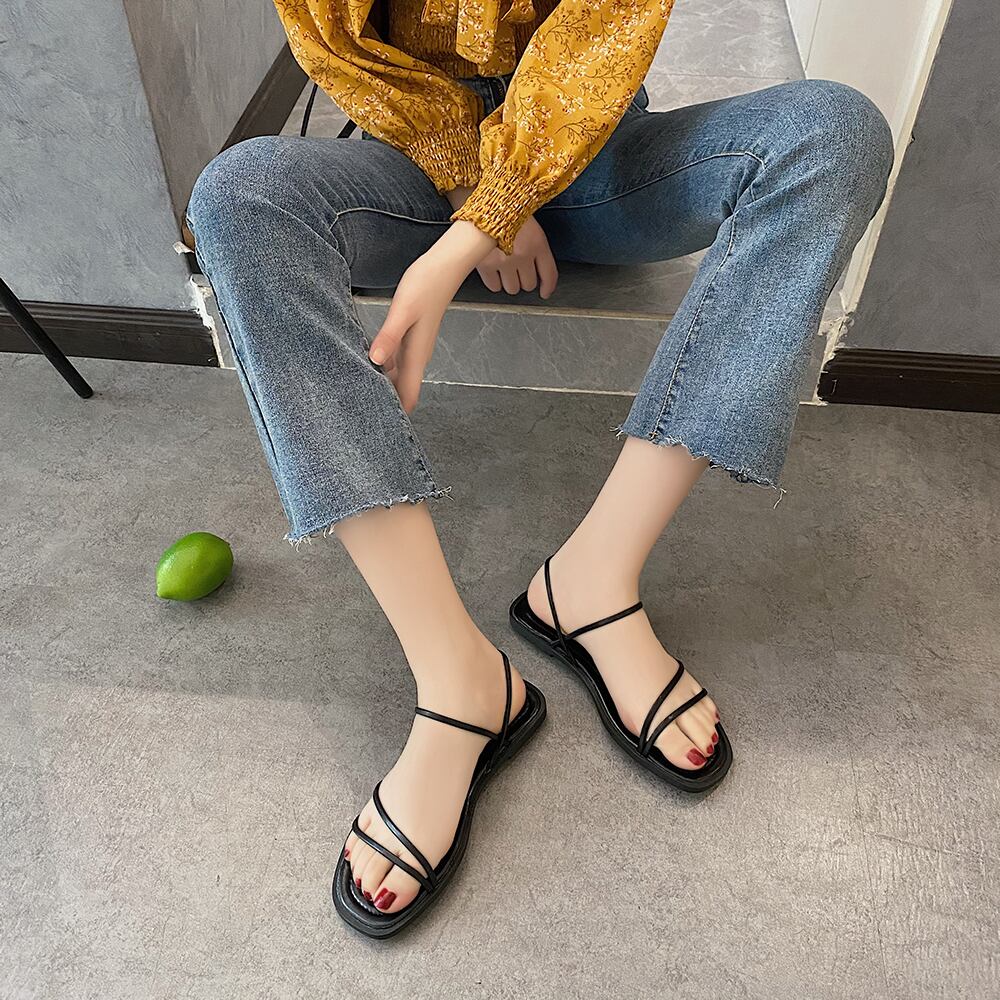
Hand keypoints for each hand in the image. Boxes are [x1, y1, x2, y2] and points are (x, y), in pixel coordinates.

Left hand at [368, 220, 495, 412]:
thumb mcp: (403, 310)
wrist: (445, 265)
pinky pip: (395, 359)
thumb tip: (374, 362)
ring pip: (397, 375)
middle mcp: (416, 355)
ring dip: (383, 385)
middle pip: (401, 389)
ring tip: (359, 394)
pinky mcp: (410, 334)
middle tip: (362, 415)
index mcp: (416, 354)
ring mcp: (414, 345)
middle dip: (386, 403)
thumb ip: (388, 337)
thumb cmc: (426, 284)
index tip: (381, 430)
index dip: (397, 413)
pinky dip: (383, 367)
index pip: (408, 395)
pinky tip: (368, 364)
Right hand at [475, 215, 557, 297]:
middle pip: (529, 284)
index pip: (549, 273)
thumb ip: (534, 247)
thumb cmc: (504, 209)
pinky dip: (494, 283)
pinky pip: (494, 286)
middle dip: (524, 280)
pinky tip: (493, 272)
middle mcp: (522, 254)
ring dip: (510, 282)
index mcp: (537, 242)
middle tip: (518, 271)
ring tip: (504, 270)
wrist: (480, 203)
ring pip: (512, 288)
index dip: (548, 286)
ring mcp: (504, 261)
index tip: (545, 292)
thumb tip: (538, 272)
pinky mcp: (486, 265)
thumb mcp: (528, 224)